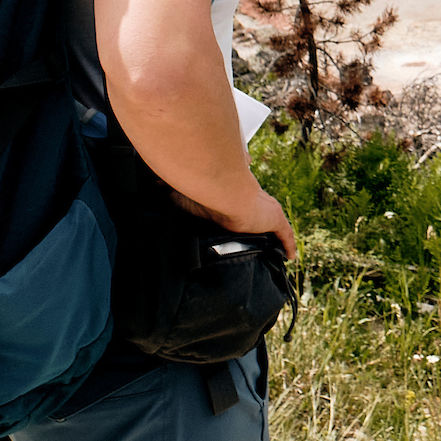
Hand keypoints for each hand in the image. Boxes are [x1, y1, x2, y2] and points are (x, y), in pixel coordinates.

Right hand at [169, 184, 297, 261]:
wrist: (220, 188)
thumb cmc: (200, 189)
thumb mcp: (179, 192)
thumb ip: (167, 190)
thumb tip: (149, 183)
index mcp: (230, 195)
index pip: (237, 207)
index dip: (239, 216)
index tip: (236, 226)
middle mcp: (249, 200)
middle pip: (257, 216)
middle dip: (257, 226)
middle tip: (255, 242)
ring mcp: (264, 210)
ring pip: (272, 226)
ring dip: (274, 237)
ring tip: (273, 253)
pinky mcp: (274, 218)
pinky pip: (285, 234)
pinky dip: (288, 245)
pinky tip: (290, 256)